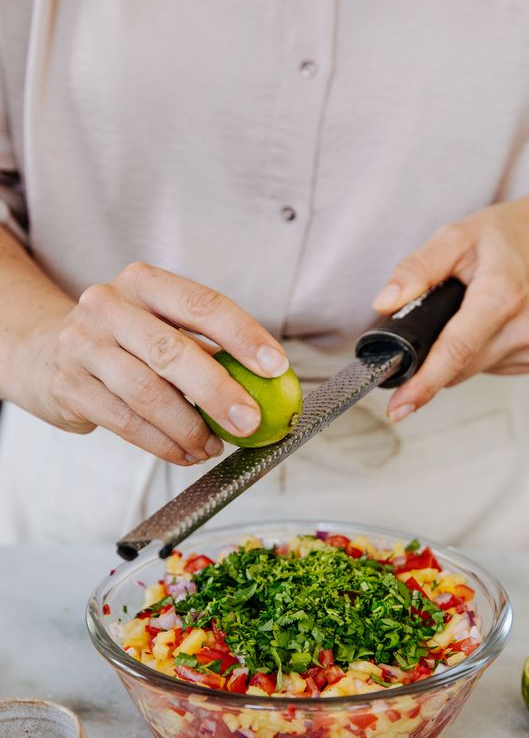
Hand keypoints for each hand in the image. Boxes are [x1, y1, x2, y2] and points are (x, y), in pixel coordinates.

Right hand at [18, 262, 288, 464]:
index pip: (202, 305)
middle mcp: (110, 306)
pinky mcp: (69, 385)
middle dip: (218, 392)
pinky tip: (185, 453)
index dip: (243, 336)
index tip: (276, 366)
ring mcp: (84, 345)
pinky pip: (125, 422)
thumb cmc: (121, 342)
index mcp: (144, 283)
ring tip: (213, 447)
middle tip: (249, 421)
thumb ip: (204, 348)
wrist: (44, 353)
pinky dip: (162, 444)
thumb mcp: (158, 326)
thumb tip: (267, 386)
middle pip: (173, 352)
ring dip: (190, 429)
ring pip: (147, 393)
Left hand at [372, 183, 528, 420]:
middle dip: (435, 351)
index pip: (455, 351)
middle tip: (441, 314)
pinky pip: (493, 367)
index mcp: (501, 296)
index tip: (399, 407)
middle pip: (457, 366)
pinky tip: (494, 323)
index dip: (422, 384)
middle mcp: (524, 327)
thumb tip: (385, 302)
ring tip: (475, 310)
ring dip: (461, 351)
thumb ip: (417, 269)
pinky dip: (483, 351)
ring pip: (472, 370)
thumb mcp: (457, 236)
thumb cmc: (515, 235)